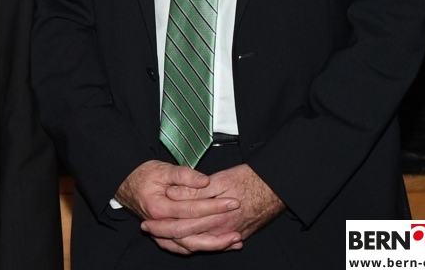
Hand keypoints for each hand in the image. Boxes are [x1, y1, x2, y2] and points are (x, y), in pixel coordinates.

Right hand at [115, 160, 242, 254]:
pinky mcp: (163, 238)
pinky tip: (219, 245)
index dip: (213, 206)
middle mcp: (158, 225)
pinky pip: (184, 248)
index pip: (190, 209)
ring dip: (213, 245)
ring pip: (189, 245)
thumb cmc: (144, 175)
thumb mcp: (162, 169)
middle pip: (191, 233)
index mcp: (158, 207)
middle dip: (217, 227)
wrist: (126, 184)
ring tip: (235, 239)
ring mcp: (159, 234)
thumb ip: (184, 175)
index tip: (232, 201)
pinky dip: (202, 248)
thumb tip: (205, 181)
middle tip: (237, 219)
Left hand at [153, 163, 283, 248]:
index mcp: (214, 216)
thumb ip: (195, 189)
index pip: (182, 227)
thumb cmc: (249, 179)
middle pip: (188, 239)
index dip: (162, 226)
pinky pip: (216, 245)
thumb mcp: (219, 180)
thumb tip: (172, 195)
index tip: (146, 223)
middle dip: (166, 237)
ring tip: (164, 237)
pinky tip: (191, 242)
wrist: (278, 187)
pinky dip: (201, 245)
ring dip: (181, 242)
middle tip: (149, 230)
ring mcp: (232, 234)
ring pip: (201, 245)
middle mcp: (222, 229)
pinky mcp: (241, 234)